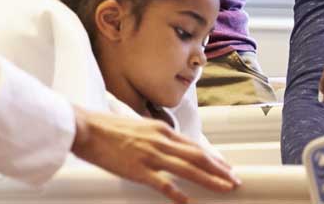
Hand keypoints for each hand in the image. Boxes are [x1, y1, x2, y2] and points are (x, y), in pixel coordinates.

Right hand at [72, 108, 240, 203]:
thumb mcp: (139, 127)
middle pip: (197, 156)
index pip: (194, 145)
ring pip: (187, 168)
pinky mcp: (138, 169)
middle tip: (235, 180)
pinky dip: (176, 193)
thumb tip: (169, 148)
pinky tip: (187, 202)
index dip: (213, 157)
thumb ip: (155, 137)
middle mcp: (160, 140)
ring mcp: (150, 155)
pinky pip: (162, 183)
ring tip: (225, 188)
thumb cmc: (110, 128)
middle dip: (219, 169)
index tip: (226, 167)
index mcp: (161, 129)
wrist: (88, 128)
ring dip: (209, 179)